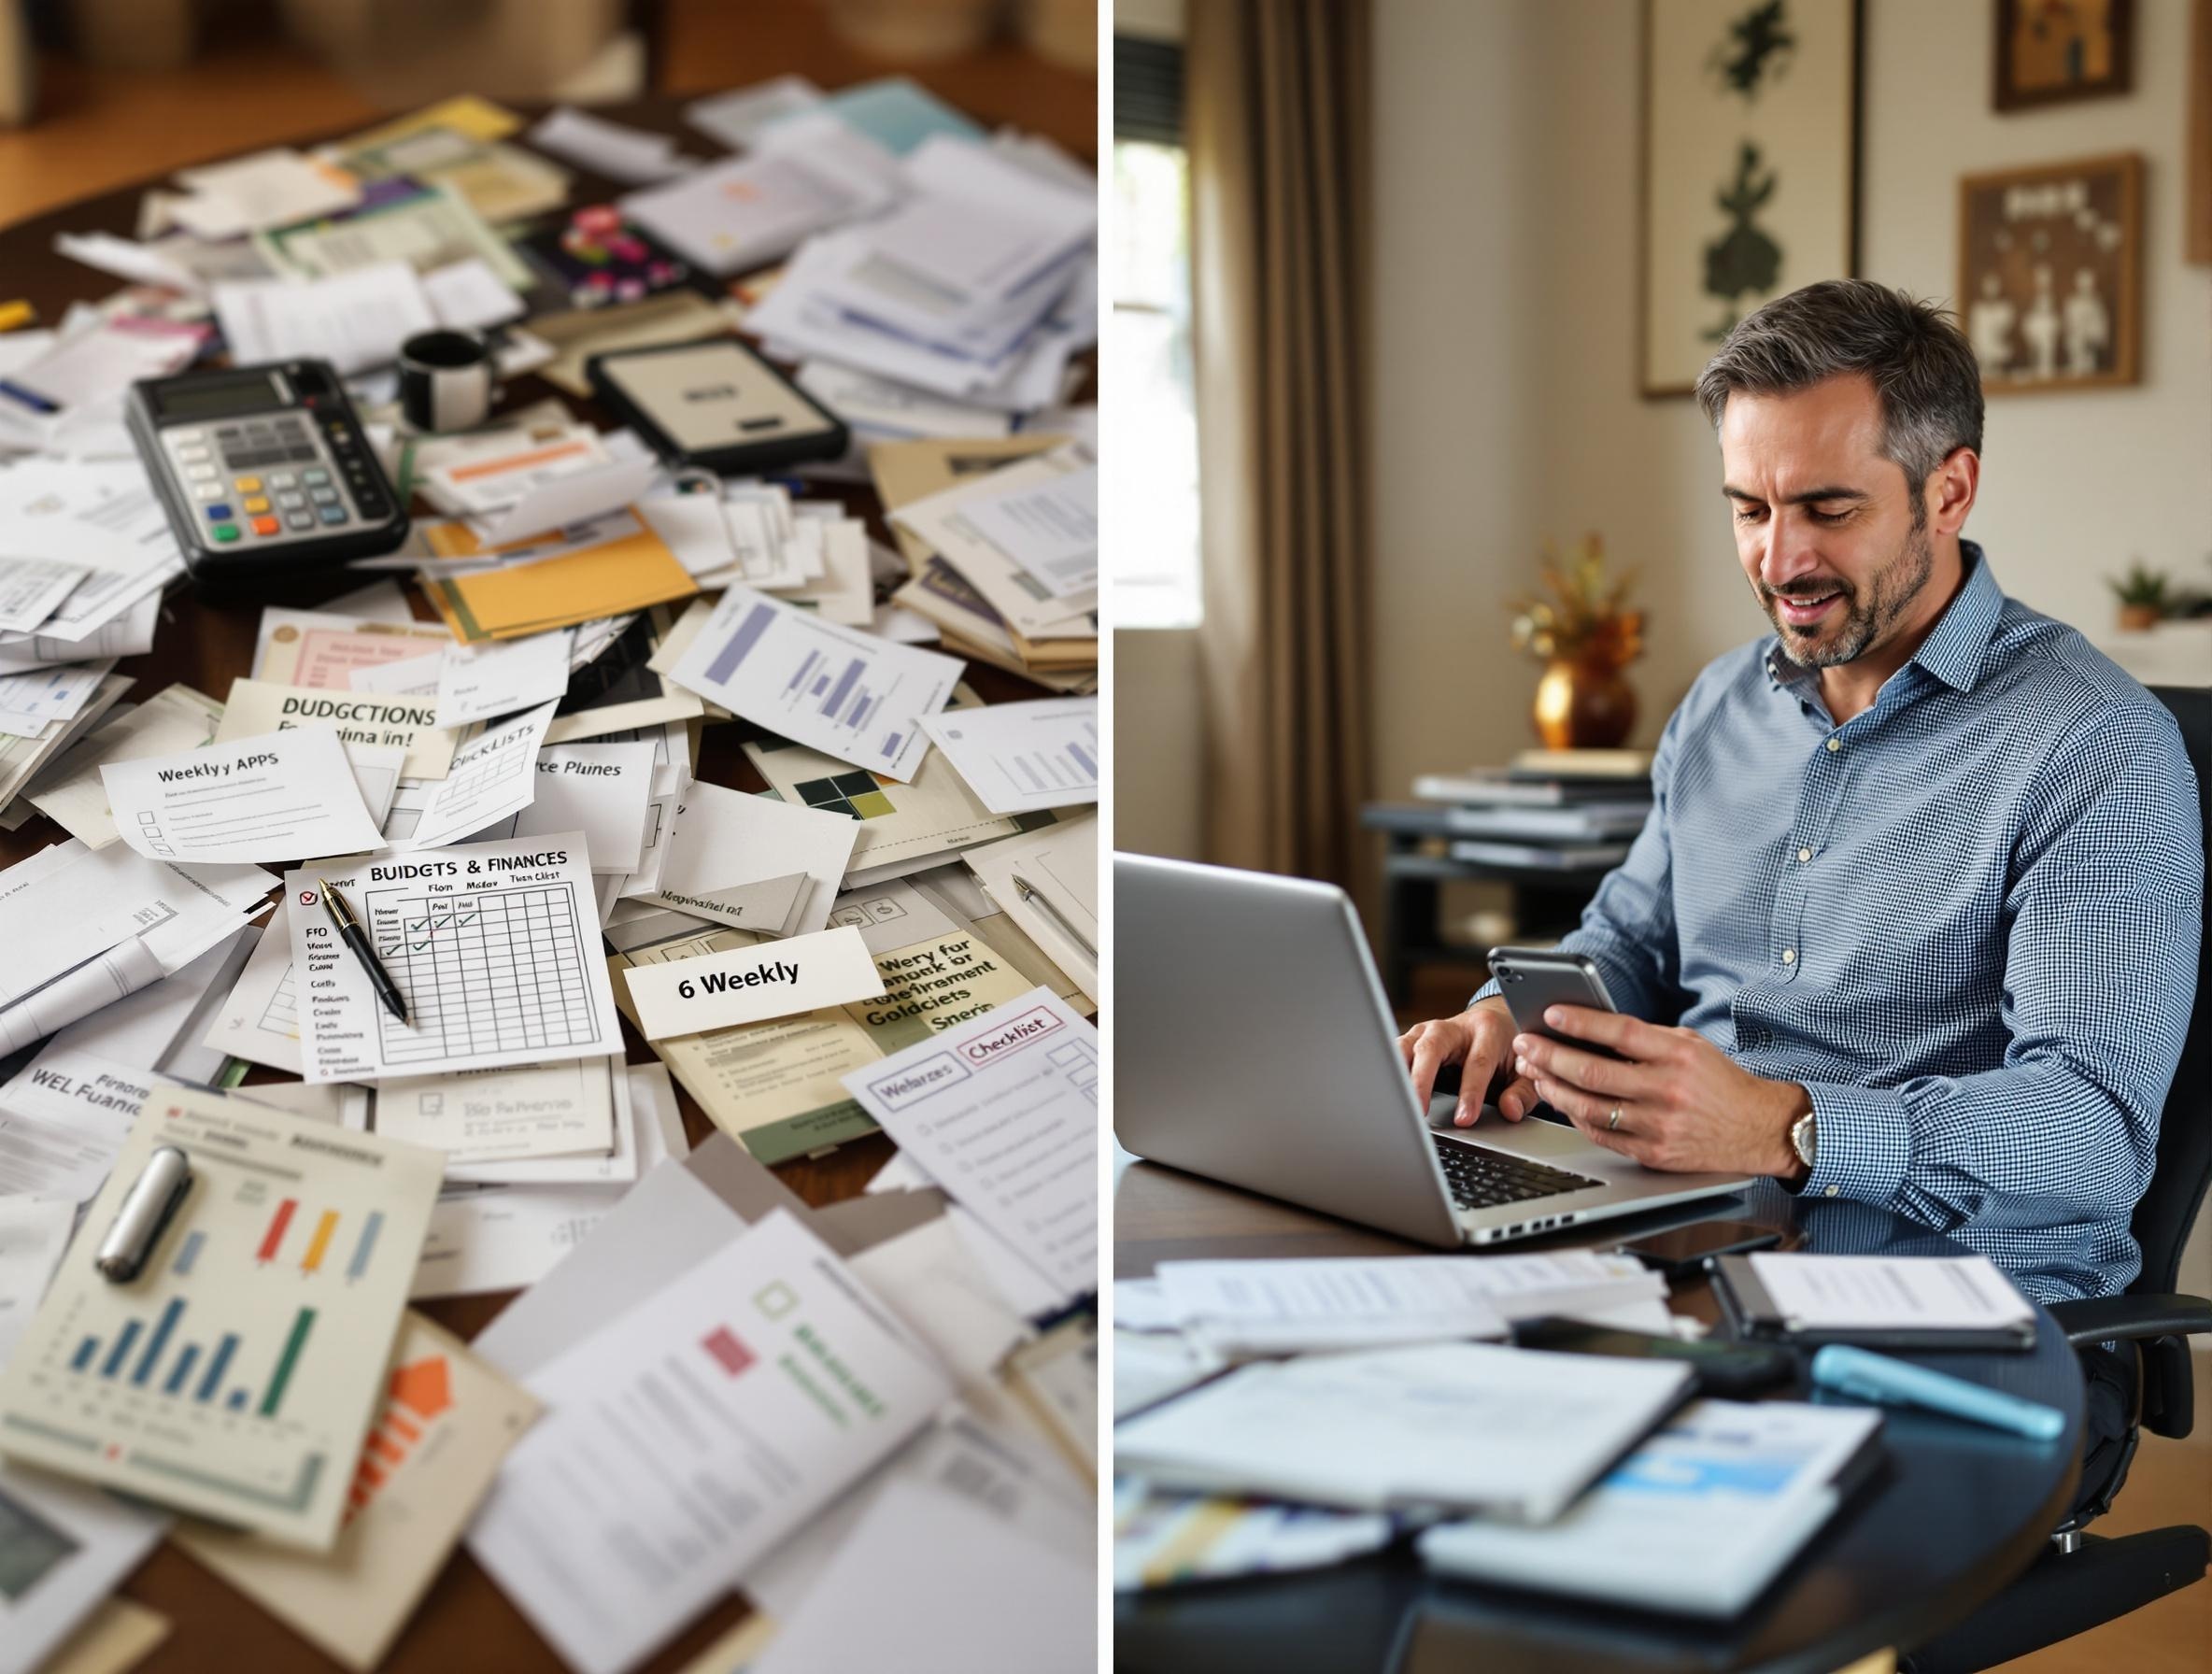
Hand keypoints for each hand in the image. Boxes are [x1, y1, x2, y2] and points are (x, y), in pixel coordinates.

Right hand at [1397, 999, 1538, 1127]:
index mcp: (1487, 1030)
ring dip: (1398, 1074)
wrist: (1496, 1019)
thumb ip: (1522, 1092)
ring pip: (1407, 1047)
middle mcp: (1453, 1026)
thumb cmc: (1509, 1049)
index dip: (1471, 1093)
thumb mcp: (1525, 1070)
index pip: (1477, 1062)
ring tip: (1394, 1103)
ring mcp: (1429, 1030)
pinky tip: (1385, 1092)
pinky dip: (1389, 1071)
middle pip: (1432, 1048)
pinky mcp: (1413, 1039)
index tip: (1464, 1119)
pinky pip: (1396, 1052)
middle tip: (1418, 1111)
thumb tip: (1509, 1111)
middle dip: (1423, 1080)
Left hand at [1512, 1004, 1809, 1177]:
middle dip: (1550, 1056)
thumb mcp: (1690, 1046)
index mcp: (1678, 1055)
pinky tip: (1561, 1099)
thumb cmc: (1718, 1081)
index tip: (1550, 1014)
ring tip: (1535, 1072)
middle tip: (1526, 1045)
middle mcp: (1667, 1090)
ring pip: (1588, 1107)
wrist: (1759, 1129)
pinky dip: (1574, 1116)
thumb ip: (1645, 1038)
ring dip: (1553, 1088)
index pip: (1620, 1032)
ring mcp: (1659, 1126)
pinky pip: (1600, 1135)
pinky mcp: (1653, 1154)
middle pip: (1593, 1072)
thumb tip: (1589, 1029)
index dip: (1581, 1022)